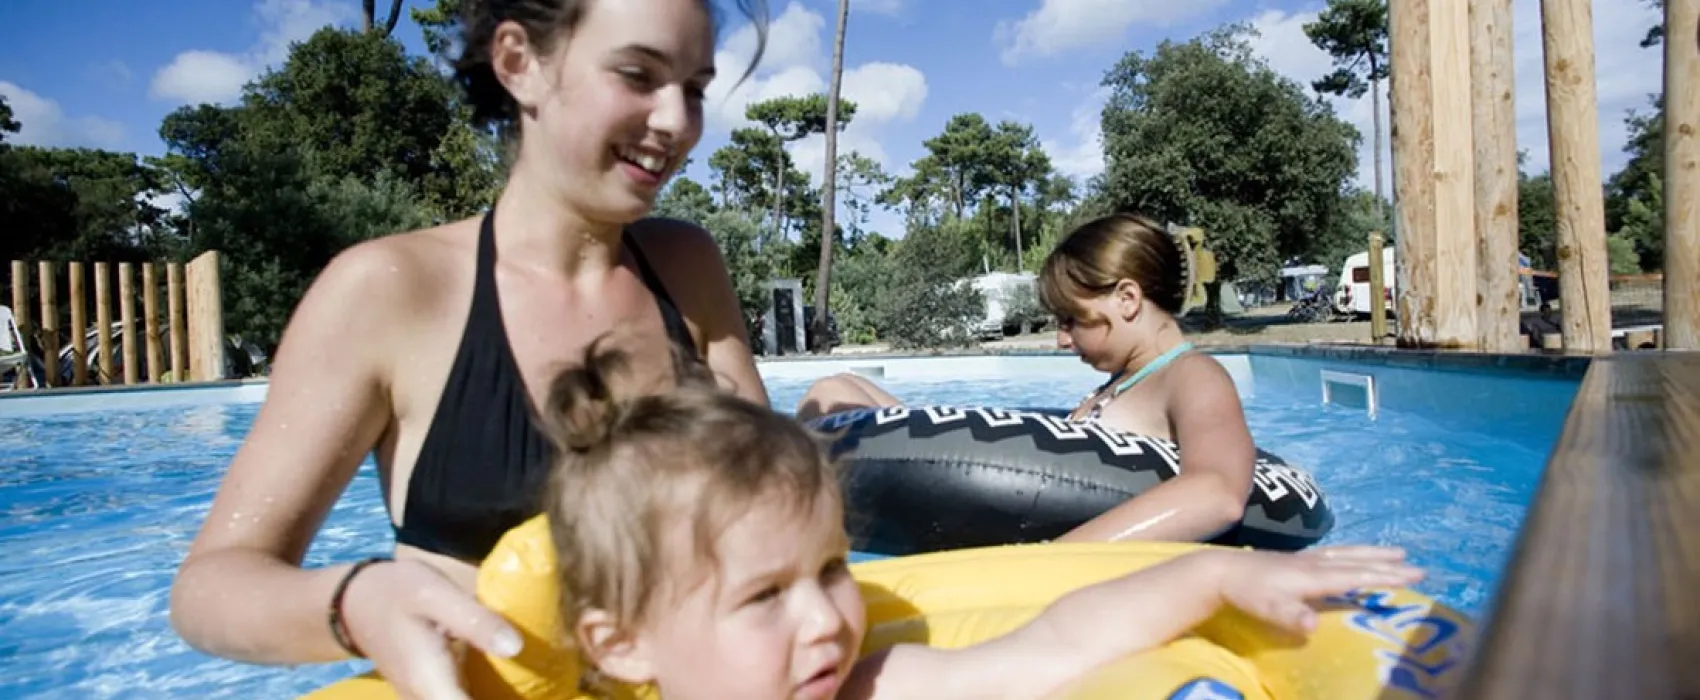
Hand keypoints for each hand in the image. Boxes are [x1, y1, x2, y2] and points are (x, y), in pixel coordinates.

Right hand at [339, 559, 522, 699]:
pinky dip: (483, 693)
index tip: (531, 695)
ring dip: (495, 695)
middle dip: (502, 697)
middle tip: (535, 687)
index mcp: (432, 684)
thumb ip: (475, 622)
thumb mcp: (437, 596)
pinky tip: (511, 682)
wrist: (355, 602)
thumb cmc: (397, 594)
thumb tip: (516, 647)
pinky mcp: (430, 693)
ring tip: (528, 687)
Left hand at [1216, 545, 1424, 635]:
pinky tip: (1355, 556)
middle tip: (1419, 566)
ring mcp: (1306, 559)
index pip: (1357, 576)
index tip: (1414, 574)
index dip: (1385, 577)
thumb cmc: (1247, 593)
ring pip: (1348, 554)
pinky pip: (1335, 553)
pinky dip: (1352, 553)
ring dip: (1373, 554)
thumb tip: (1313, 627)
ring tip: (1398, 553)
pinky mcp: (1297, 559)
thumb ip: (1291, 616)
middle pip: (1358, 562)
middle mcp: (1315, 563)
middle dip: (1388, 565)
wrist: (1222, 571)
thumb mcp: (1268, 608)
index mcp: (1314, 576)